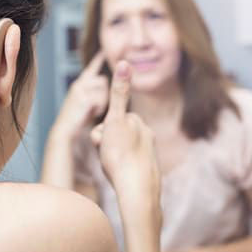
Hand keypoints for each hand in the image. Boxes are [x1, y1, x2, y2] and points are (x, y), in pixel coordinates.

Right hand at [53, 52, 108, 138]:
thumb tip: (104, 86)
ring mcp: (80, 90)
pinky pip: (100, 99)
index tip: (103, 51)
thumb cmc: (76, 122)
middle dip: (104, 93)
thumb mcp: (85, 104)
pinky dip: (99, 108)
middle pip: (103, 80)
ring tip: (92, 112)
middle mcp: (79, 84)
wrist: (64, 133)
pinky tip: (90, 114)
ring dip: (102, 101)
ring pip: (104, 89)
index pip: (91, 69)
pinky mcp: (83, 98)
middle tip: (95, 108)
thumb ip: (93, 94)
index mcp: (79, 85)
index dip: (97, 60)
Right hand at [93, 61, 159, 201]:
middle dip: (107, 144)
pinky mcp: (148, 172)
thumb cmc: (121, 155)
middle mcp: (147, 137)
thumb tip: (125, 61)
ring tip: (114, 168)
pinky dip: (122, 170)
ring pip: (119, 152)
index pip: (112, 121)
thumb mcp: (115, 119)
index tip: (108, 142)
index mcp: (140, 125)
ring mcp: (148, 156)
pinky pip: (126, 167)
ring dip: (112, 158)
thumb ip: (119, 91)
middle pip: (115, 136)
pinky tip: (122, 178)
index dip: (102, 133)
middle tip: (108, 156)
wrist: (136, 191)